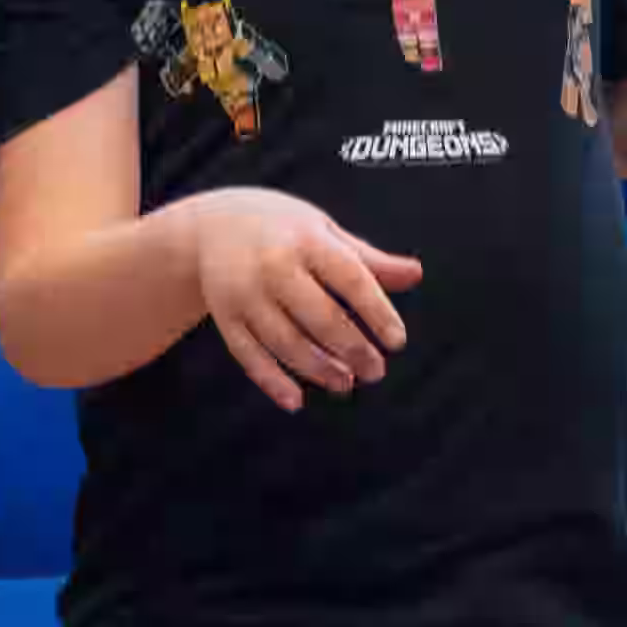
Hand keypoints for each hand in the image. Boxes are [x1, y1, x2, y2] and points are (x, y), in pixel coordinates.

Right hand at [179, 186, 415, 405]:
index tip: (397, 342)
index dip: (376, 312)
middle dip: (352, 348)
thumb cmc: (281, 228)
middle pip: (319, 316)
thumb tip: (417, 274)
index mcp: (305, 239)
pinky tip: (296, 400)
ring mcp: (244, 294)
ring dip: (318, 369)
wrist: (210, 225)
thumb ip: (367, 259)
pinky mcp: (224, 317)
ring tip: (345, 383)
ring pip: (285, 342)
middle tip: (376, 372)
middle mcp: (273, 265)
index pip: (350, 278)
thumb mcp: (324, 231)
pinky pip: (249, 356)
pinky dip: (271, 381)